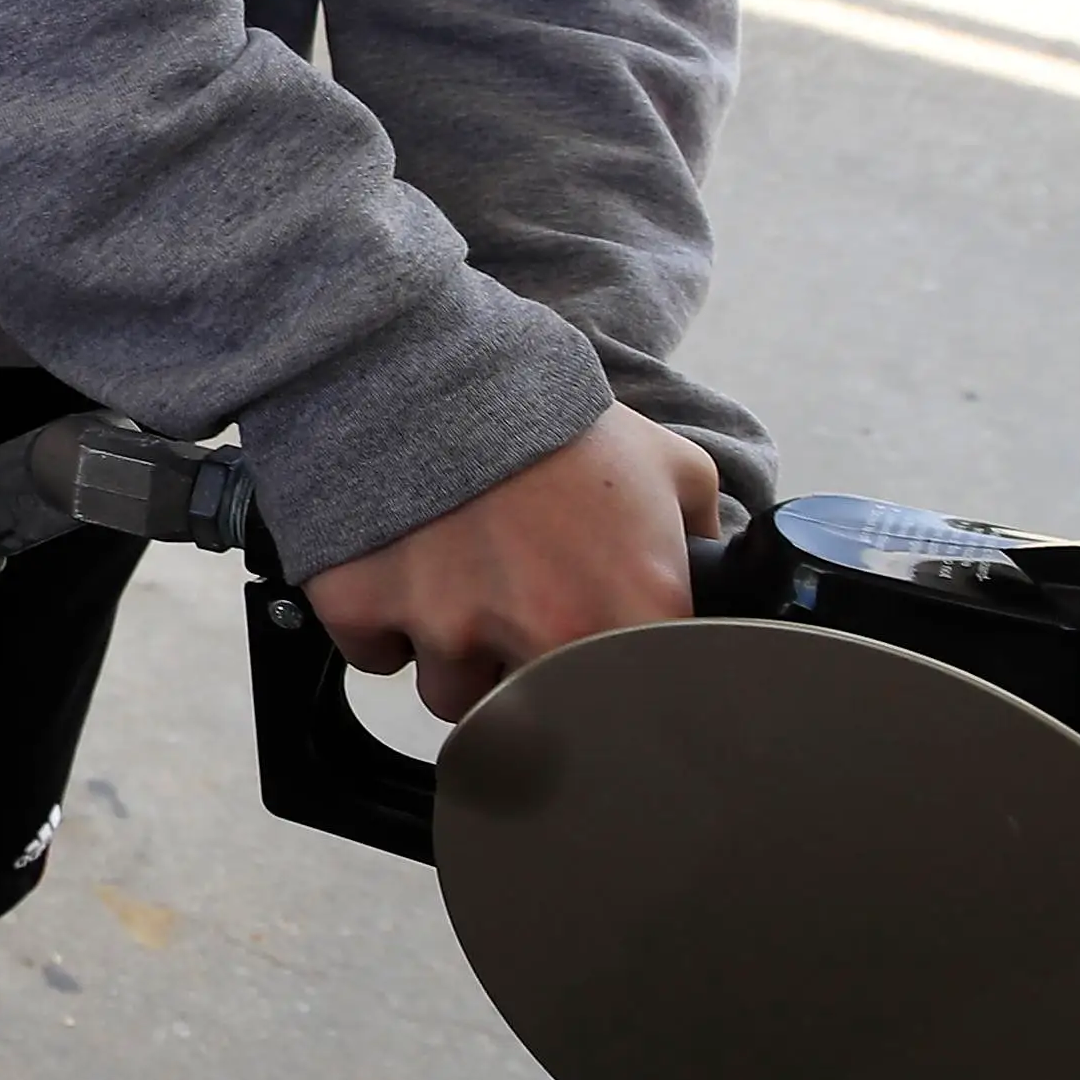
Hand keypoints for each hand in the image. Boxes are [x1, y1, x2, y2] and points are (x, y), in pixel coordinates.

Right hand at [300, 404, 718, 718]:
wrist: (437, 362)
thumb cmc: (558, 419)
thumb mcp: (670, 464)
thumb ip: (706, 536)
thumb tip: (715, 578)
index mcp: (628, 611)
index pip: (637, 710)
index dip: (615, 695)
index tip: (602, 673)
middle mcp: (539, 638)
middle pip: (534, 717)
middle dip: (530, 681)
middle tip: (525, 619)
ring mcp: (445, 629)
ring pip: (450, 695)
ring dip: (456, 659)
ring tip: (460, 590)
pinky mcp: (364, 608)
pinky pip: (374, 653)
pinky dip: (383, 623)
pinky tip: (403, 571)